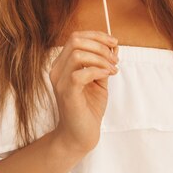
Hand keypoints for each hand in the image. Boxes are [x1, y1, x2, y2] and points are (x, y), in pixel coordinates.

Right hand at [49, 31, 118, 153]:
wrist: (80, 136)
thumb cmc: (88, 109)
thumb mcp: (99, 80)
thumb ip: (103, 62)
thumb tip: (114, 45)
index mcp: (63, 64)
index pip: (76, 37)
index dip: (97, 35)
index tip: (114, 42)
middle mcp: (58, 70)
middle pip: (75, 40)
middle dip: (100, 45)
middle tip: (114, 59)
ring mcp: (60, 82)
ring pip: (77, 54)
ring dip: (100, 58)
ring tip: (112, 69)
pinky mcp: (67, 94)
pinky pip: (79, 74)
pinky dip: (97, 70)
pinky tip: (107, 76)